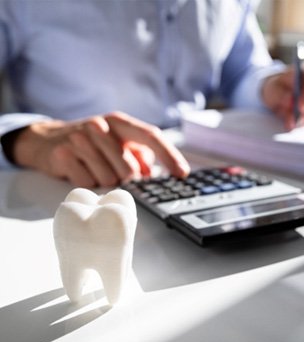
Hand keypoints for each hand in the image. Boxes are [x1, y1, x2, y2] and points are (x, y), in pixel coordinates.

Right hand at [12, 111, 189, 186]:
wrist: (47, 139)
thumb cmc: (92, 143)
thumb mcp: (117, 142)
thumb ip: (139, 155)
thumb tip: (152, 174)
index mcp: (119, 122)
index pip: (151, 136)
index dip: (170, 156)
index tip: (182, 174)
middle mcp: (100, 126)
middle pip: (129, 169)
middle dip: (126, 179)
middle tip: (113, 171)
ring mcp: (80, 139)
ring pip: (109, 180)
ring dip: (105, 181)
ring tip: (94, 167)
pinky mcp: (63, 154)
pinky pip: (88, 184)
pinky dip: (88, 183)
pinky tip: (80, 170)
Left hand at [262, 60, 303, 129]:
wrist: (275, 95)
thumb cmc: (275, 87)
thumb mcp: (272, 88)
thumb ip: (280, 93)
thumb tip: (290, 101)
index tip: (299, 106)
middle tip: (296, 118)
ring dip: (302, 118)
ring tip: (288, 124)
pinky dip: (301, 123)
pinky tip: (291, 124)